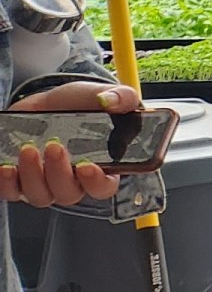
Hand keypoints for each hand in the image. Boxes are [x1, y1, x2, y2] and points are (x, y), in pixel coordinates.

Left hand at [1, 81, 138, 207]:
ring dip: (32, 176)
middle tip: (54, 147)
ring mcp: (45, 183)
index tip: (87, 167)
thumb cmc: (77, 105)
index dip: (96, 182)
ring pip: (40, 196)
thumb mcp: (102, 95)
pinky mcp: (19, 180)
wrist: (45, 104)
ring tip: (28, 149)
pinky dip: (6, 183)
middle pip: (68, 193)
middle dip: (58, 173)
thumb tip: (111, 101)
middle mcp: (73, 181)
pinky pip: (11, 192)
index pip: (104, 187)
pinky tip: (6, 166)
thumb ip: (120, 97)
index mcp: (102, 166)